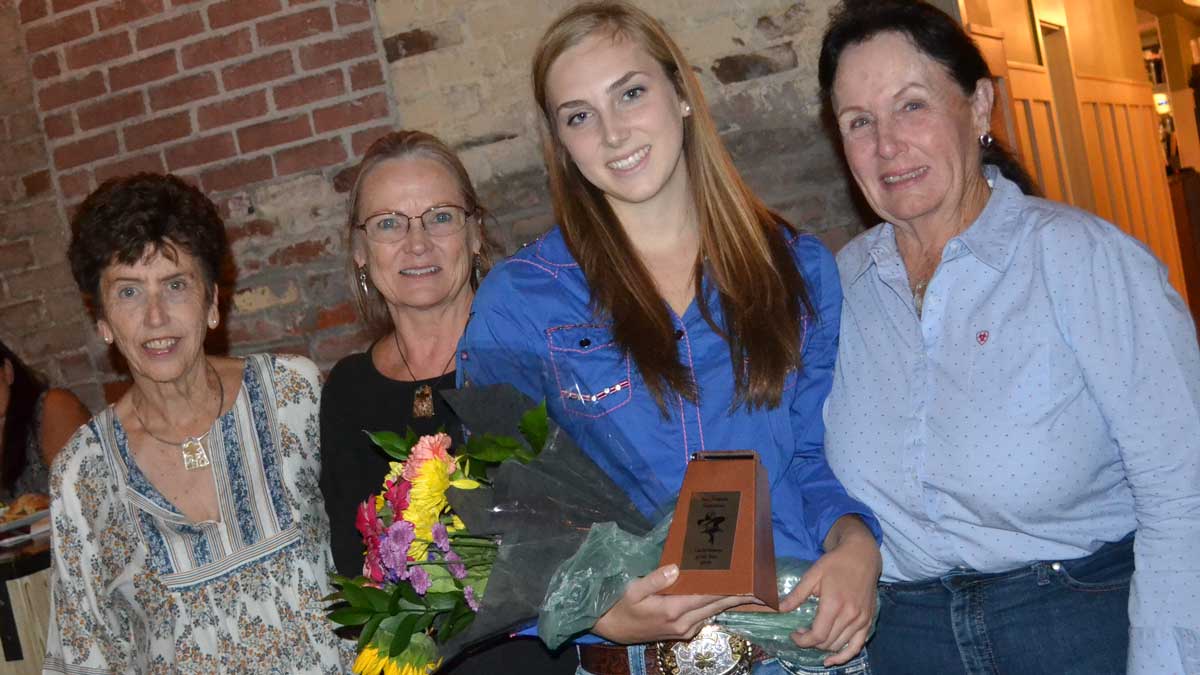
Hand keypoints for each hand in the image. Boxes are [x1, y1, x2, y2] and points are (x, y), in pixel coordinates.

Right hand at [592, 564, 757, 643]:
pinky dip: (715, 607)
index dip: (728, 589)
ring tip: (746, 590)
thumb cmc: (620, 606)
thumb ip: (654, 580)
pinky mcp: (682, 632)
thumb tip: (676, 568)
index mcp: (672, 610)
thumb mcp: (632, 590)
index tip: (747, 582)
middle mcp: (683, 623)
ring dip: (728, 602)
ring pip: (712, 613)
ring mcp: (684, 630)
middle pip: (715, 606)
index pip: (707, 596)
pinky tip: (723, 597)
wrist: (611, 630)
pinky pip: (704, 618)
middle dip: (737, 597)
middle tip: (758, 587)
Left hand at [781, 515, 880, 665]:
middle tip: (801, 633)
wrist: (862, 555)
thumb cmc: (835, 563)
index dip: (802, 640)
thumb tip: (780, 609)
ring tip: (814, 637)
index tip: (793, 634)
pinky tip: (832, 660)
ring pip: (839, 645)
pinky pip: (857, 646)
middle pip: (827, 642)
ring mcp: (861, 620)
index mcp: (834, 604)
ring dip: (824, 647)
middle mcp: (850, 615)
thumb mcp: (812, 574)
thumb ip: (797, 594)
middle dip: (810, 642)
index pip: (817, 635)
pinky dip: (844, 656)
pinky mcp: (868, 621)